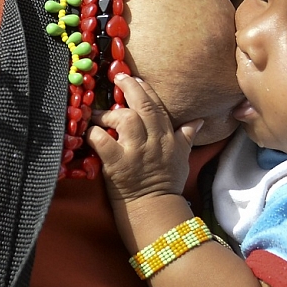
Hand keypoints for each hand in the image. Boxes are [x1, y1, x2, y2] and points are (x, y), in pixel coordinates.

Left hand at [86, 74, 202, 204]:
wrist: (156, 209)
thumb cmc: (168, 183)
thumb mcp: (183, 157)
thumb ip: (187, 135)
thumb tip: (198, 121)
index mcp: (168, 137)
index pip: (157, 106)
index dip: (145, 90)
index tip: (136, 79)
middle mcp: (153, 141)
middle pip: (143, 107)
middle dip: (130, 88)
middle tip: (118, 78)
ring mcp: (135, 152)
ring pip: (125, 120)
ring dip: (109, 113)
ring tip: (97, 112)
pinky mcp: (118, 164)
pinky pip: (103, 142)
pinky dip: (94, 134)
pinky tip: (88, 131)